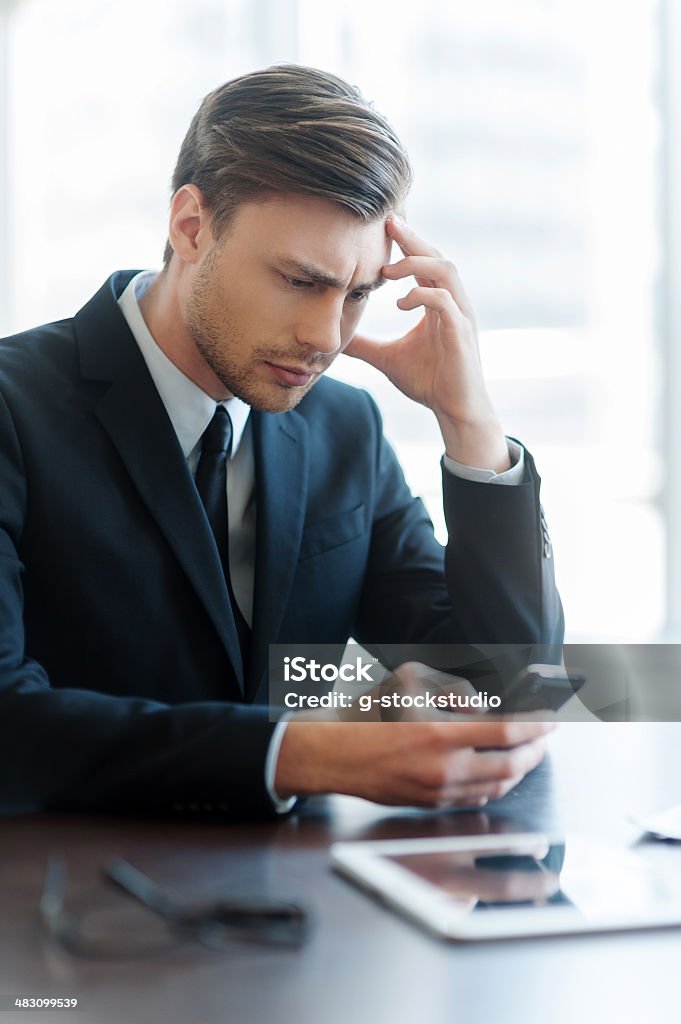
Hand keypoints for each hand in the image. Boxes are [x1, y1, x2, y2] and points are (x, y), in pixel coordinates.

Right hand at [275, 663, 554, 807]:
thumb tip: (482, 704)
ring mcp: (439, 791)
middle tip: (544, 737)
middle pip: (511, 765)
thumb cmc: (366, 714)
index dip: (536, 726)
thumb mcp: (409, 681)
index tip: (550, 718)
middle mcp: (444, 767)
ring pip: (498, 787)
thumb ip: (452, 687)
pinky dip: (495, 786)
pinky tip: (497, 772)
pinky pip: (476, 799)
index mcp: (440, 733)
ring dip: (520, 770)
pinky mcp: (431, 804)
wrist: (332, 754)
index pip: (507, 732)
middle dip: (536, 750)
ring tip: (527, 753)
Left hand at [345, 215, 509, 471]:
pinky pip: (445, 301)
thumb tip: (336, 339)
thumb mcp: (387, 358)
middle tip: (386, 223)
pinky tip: (401, 303)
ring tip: (389, 272)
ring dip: (416, 264)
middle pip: (437, 255)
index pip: (425, 261)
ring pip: (446, 271)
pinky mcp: (461, 333)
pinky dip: (421, 296)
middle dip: (412, 238)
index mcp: (439, 303)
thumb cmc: (429, 382)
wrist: (454, 411)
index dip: (407, 242)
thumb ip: (364, 345)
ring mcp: (460, 316)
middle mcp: (453, 303)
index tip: (382, 226)